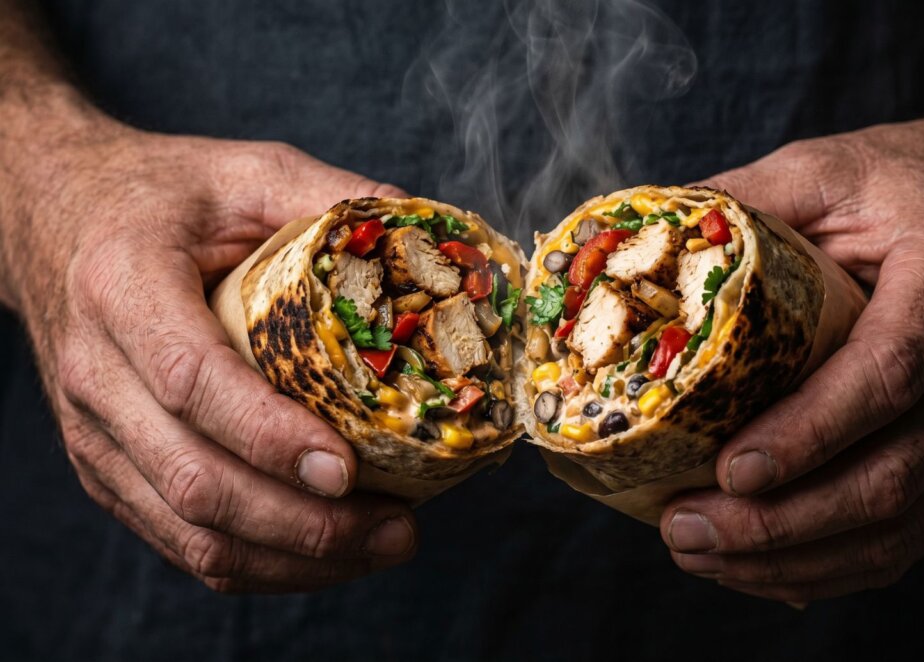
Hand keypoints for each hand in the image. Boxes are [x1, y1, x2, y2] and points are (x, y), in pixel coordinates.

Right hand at [1, 116, 418, 592]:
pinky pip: (179, 542)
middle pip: (195, 478)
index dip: (270, 436)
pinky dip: (259, 563)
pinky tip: (327, 553)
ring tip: (382, 545)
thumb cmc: (159, 198)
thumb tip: (428, 227)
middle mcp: (97, 373)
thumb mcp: (243, 172)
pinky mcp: (109, 469)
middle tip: (398, 527)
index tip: (347, 469)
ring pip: (189, 531)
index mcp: (123, 287)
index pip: (192, 381)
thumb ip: (330, 196)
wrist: (56, 220)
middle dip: (304, 521)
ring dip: (292, 557)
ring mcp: (95, 434)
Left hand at [660, 104, 923, 600]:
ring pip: (903, 522)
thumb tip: (641, 239)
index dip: (809, 434)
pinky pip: (912, 533)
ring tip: (701, 554)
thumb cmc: (907, 182)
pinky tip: (761, 567)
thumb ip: (745, 201)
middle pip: (894, 474)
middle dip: (781, 522)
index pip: (889, 375)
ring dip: (796, 558)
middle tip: (685, 529)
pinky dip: (833, 565)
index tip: (730, 471)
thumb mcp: (827, 169)